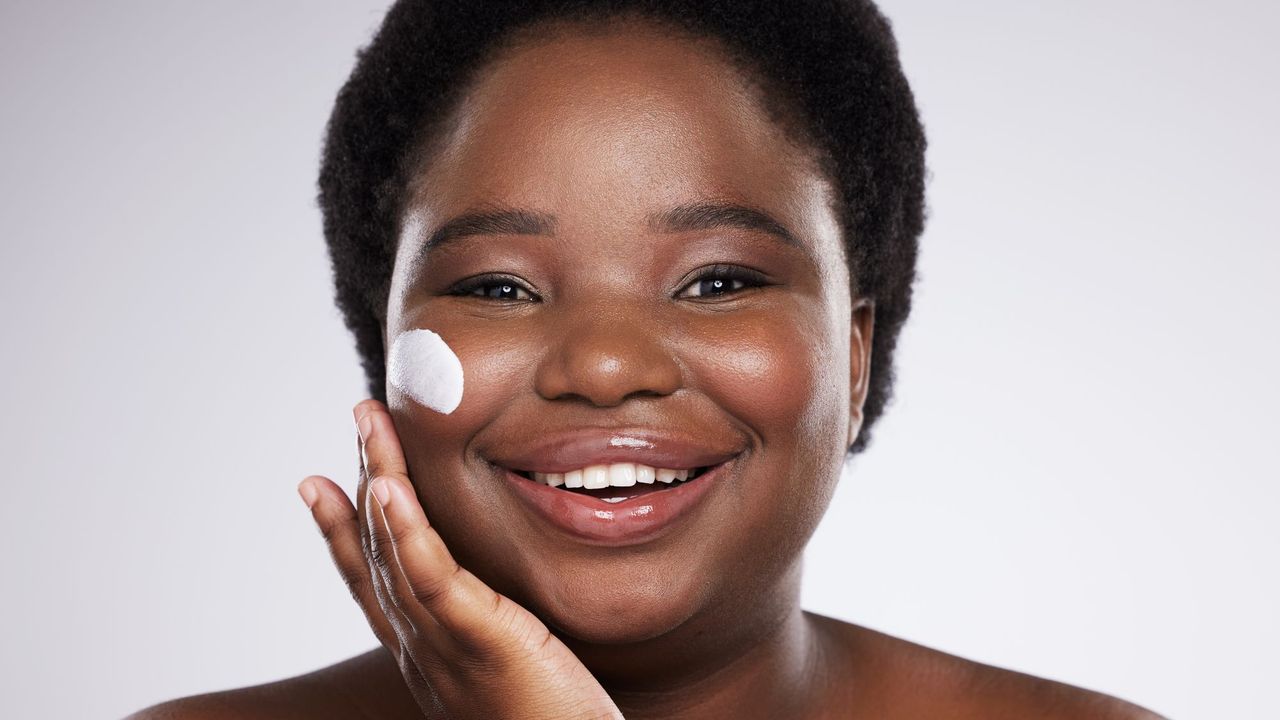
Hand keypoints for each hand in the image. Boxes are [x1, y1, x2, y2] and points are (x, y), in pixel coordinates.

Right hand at [297, 399, 622, 719]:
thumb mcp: (509, 666)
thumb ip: (490, 626)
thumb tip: (494, 592)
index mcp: (425, 653)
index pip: (373, 580)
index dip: (340, 529)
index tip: (319, 481)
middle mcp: (420, 650)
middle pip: (375, 552)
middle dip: (361, 477)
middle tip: (358, 415)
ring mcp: (443, 647)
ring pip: (395, 552)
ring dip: (379, 479)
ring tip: (369, 421)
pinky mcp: (480, 642)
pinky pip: (433, 579)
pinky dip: (406, 532)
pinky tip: (391, 489)